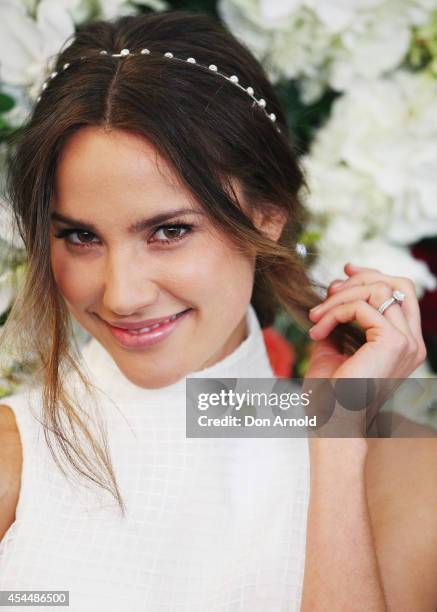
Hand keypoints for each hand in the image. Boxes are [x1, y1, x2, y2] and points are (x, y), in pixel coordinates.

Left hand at [303, 262, 427, 436]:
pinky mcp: (392, 342)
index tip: (344, 272)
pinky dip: (334, 312)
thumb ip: (341, 321)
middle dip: (359, 279)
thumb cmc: (330, 394)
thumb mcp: (335, 348)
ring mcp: (407, 341)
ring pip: (378, 290)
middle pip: (397, 283)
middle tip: (327, 291)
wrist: (330, 423)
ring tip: (316, 317)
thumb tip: (334, 292)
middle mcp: (412, 342)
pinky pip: (362, 307)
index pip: (401, 292)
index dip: (373, 275)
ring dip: (340, 297)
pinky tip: (317, 330)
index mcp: (405, 343)